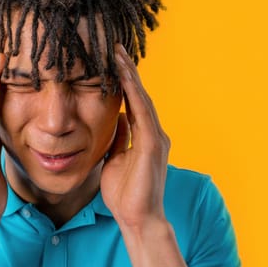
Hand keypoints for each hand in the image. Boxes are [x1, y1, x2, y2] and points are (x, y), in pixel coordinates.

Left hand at [101, 44, 170, 228]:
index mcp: (144, 136)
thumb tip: (117, 119)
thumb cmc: (126, 193)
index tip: (111, 61)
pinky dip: (133, 92)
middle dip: (127, 71)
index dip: (123, 81)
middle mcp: (153, 132)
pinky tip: (123, 76)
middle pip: (139, 94)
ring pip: (142, 98)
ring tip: (117, 53)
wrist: (137, 218)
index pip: (133, 102)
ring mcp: (155, 137)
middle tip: (114, 47)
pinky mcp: (153, 144)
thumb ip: (119, 138)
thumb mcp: (116, 159)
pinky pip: (142, 112)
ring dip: (129, 75)